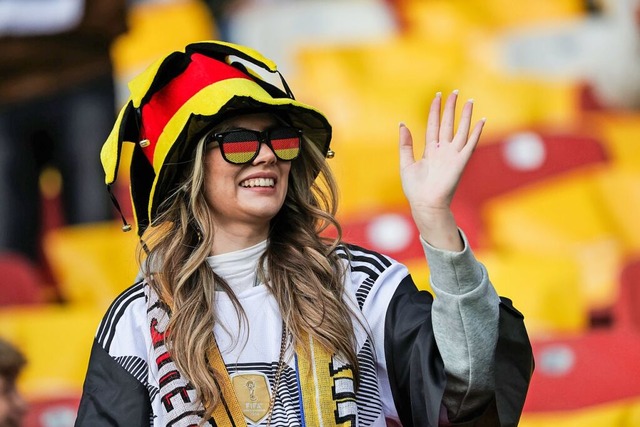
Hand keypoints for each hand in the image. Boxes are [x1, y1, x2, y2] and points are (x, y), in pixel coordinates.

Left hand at [399, 90, 484, 249]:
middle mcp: (442, 150)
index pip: (433, 125)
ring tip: (469, 101)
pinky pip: (470, 144)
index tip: (437, 96)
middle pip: (447, 124)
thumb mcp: (406, 163)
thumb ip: (405, 144)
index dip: (435, 111)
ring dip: (465, 116)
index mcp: (430, 150)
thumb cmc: (415, 189)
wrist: (425, 204)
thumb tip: (402, 124)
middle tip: (454, 92)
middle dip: (450, 108)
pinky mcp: (461, 162)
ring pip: (460, 130)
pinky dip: (476, 132)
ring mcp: (452, 155)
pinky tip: (482, 120)